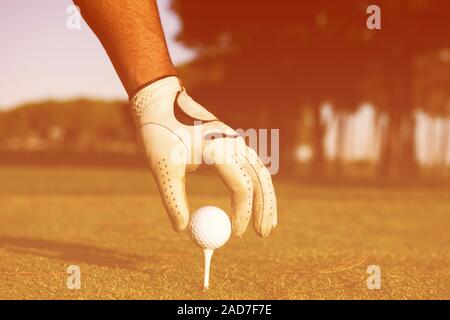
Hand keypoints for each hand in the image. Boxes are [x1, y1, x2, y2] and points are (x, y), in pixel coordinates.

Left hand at [131, 77, 276, 236]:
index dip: (241, 212)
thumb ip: (173, 199)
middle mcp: (232, 142)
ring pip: (261, 172)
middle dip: (265, 208)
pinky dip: (258, 185)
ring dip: (267, 198)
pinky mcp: (230, 141)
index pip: (241, 185)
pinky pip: (252, 165)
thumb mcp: (162, 167)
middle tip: (263, 235)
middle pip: (260, 179)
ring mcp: (234, 140)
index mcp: (218, 148)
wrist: (159, 99)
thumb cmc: (159, 131)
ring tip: (269, 223)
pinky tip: (258, 200)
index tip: (236, 234)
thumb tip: (182, 229)